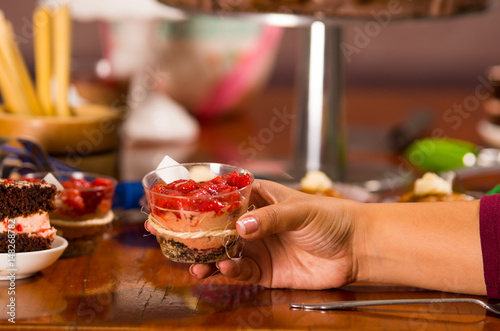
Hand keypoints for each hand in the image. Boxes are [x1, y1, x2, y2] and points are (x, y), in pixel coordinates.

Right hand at [146, 179, 361, 288]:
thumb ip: (270, 218)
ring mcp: (258, 248)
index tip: (174, 206)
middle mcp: (253, 223)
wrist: (355, 249)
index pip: (221, 198)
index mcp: (258, 199)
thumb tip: (241, 228)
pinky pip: (241, 273)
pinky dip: (230, 273)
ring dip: (207, 259)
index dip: (197, 202)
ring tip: (196, 265)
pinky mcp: (266, 271)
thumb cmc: (331, 217)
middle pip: (216, 229)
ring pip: (223, 254)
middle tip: (172, 240)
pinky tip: (225, 271)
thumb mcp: (300, 211)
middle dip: (194, 235)